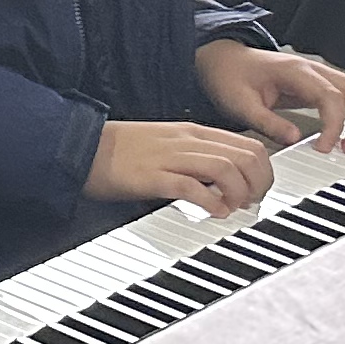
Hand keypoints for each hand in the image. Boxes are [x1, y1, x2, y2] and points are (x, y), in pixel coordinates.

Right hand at [86, 120, 276, 217]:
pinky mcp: (152, 176)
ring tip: (234, 207)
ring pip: (226, 169)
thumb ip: (195, 156)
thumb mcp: (166, 144)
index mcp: (193, 132)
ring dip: (239, 193)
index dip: (263, 171)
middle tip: (251, 202)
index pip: (248, 145)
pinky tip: (213, 211)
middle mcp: (187, 141)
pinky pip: (192, 187)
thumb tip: (222, 178)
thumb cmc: (119, 151)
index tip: (258, 189)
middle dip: (259, 183)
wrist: (80, 147)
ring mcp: (170, 157)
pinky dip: (210, 201)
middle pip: (245, 157)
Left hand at [193, 40, 344, 156]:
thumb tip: (294, 140)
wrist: (225, 60)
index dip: (335, 126)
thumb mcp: (239, 103)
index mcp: (296, 72)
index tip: (324, 149)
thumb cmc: (231, 78)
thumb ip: (266, 122)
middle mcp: (318, 70)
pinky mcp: (328, 85)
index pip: (332, 97)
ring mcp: (326, 76)